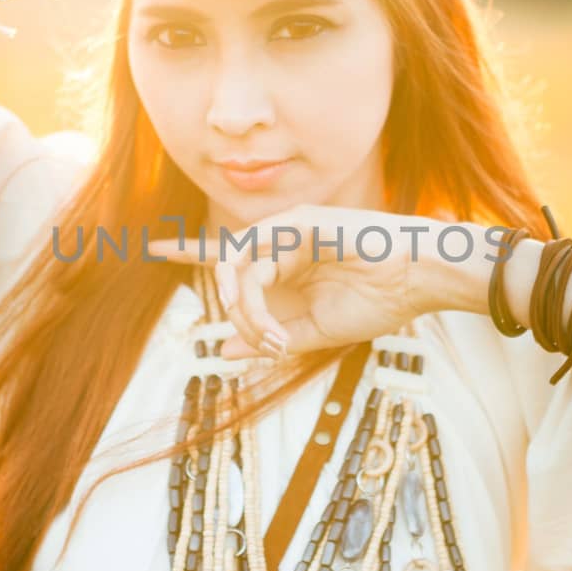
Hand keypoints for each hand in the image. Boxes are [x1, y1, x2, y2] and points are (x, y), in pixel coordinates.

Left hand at [145, 205, 472, 357]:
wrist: (418, 280)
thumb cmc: (377, 302)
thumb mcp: (314, 332)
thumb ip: (269, 337)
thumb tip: (223, 349)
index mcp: (287, 265)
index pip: (230, 257)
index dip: (191, 252)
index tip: (154, 247)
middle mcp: (281, 244)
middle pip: (228, 269)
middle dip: (235, 311)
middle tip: (268, 343)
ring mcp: (288, 229)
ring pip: (235, 267)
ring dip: (244, 308)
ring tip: (272, 335)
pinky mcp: (296, 221)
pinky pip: (252, 259)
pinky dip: (252, 296)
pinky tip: (273, 319)